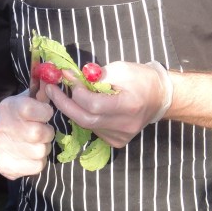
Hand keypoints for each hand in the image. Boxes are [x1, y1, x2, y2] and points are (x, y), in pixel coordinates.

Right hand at [0, 90, 54, 179]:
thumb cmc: (17, 116)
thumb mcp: (26, 99)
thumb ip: (41, 91)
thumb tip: (54, 76)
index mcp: (11, 107)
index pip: (35, 109)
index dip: (44, 112)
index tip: (43, 113)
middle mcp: (5, 128)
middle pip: (40, 133)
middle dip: (46, 132)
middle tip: (41, 130)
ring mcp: (4, 148)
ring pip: (41, 151)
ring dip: (43, 147)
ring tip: (34, 142)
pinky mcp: (7, 167)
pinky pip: (37, 166)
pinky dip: (38, 161)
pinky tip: (30, 154)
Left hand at [46, 61, 169, 147]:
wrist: (159, 98)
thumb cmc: (141, 79)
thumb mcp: (120, 69)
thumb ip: (95, 76)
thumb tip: (70, 77)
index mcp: (129, 105)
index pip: (93, 104)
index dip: (76, 92)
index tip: (68, 78)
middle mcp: (125, 125)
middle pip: (85, 119)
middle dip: (64, 103)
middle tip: (51, 89)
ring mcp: (121, 136)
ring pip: (86, 125)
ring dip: (73, 109)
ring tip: (66, 94)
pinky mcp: (117, 141)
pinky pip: (93, 130)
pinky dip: (85, 117)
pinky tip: (85, 107)